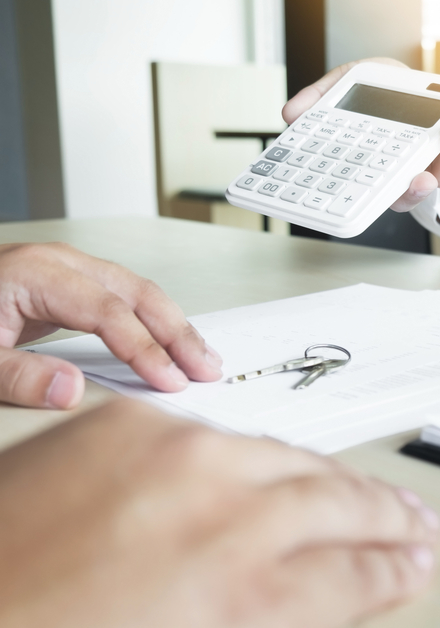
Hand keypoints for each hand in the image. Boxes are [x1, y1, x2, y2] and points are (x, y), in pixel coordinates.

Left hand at [0, 242, 222, 409]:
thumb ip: (16, 377)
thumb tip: (71, 391)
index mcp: (35, 273)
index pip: (108, 311)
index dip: (144, 348)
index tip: (169, 380)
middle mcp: (58, 263)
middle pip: (136, 292)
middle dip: (177, 332)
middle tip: (205, 369)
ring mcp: (66, 270)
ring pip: (137, 291)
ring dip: (173, 325)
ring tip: (201, 358)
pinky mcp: (69, 284)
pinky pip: (124, 297)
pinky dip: (153, 320)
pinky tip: (169, 341)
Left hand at [0, 399, 438, 627]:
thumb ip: (266, 618)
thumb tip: (320, 593)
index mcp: (236, 596)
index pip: (354, 576)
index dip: (394, 572)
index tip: (416, 567)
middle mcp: (218, 514)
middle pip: (339, 505)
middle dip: (389, 519)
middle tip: (419, 526)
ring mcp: (174, 457)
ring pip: (290, 459)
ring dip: (338, 481)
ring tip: (373, 495)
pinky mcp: (129, 424)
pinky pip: (222, 436)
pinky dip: (260, 459)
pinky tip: (286, 469)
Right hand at [282, 58, 439, 211]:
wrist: (408, 85)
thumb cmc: (377, 94)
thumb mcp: (344, 88)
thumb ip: (320, 100)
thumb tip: (290, 115)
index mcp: (384, 171)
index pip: (392, 192)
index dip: (405, 192)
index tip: (413, 182)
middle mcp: (415, 170)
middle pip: (429, 181)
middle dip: (434, 169)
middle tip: (436, 154)